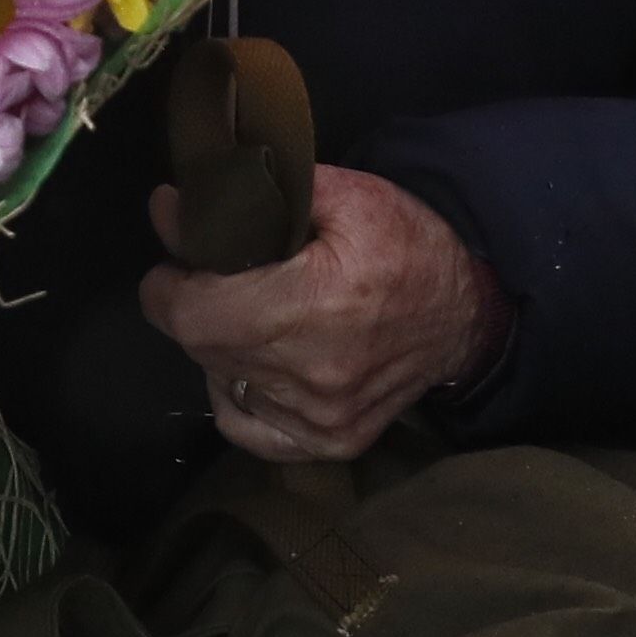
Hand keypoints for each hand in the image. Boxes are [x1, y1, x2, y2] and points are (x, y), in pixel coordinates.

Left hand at [138, 166, 503, 461]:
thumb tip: (175, 205)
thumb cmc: (407, 245)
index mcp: (314, 306)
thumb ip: (255, 197)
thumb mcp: (348, 195)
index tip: (174, 259)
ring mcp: (321, 419)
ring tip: (244, 311)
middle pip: (203, 347)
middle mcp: (314, 375)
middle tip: (212, 273)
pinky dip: (236, 393)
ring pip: (221, 381)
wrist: (468, 313)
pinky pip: (247, 428)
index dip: (167, 287)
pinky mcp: (331, 442)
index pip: (194, 317)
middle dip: (192, 304)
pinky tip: (251, 362)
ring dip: (218, 345)